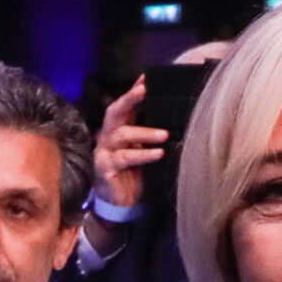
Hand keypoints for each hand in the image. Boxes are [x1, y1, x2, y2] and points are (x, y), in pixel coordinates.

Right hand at [91, 78, 169, 215]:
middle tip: (145, 90)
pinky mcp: (105, 168)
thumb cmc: (135, 175)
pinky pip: (124, 157)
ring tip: (164, 135)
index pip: (125, 104)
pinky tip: (158, 153)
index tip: (148, 77)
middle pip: (115, 111)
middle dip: (129, 98)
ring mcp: (105, 151)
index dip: (134, 90)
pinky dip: (142, 154)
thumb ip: (154, 134)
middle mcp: (109, 136)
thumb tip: (177, 117)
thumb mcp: (146, 149)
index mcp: (119, 128)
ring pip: (121, 134)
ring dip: (144, 132)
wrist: (121, 205)